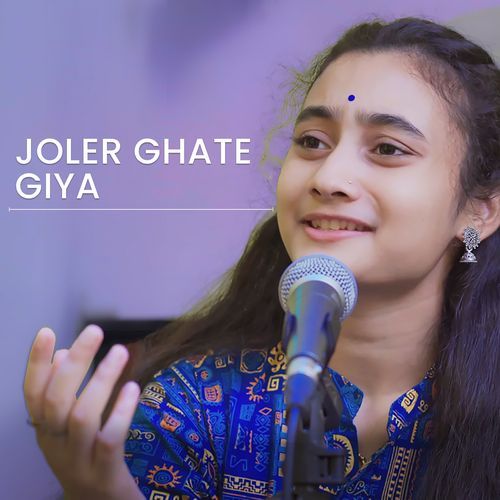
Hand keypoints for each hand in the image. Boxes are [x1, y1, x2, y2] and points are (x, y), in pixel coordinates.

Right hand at [23, 325, 143, 499]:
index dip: (36, 363)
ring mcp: (79, 460)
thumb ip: (65, 392)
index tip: (47, 331)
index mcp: (45, 430)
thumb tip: (63, 353)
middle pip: (56, 401)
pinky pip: (110, 438)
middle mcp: (55, 444)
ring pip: (82, 417)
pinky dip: (121, 411)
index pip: (33, 394)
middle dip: (75, 363)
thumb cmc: (85, 457)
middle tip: (94, 331)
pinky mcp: (105, 472)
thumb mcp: (67, 428)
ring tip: (120, 351)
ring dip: (101, 380)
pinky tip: (133, 387)